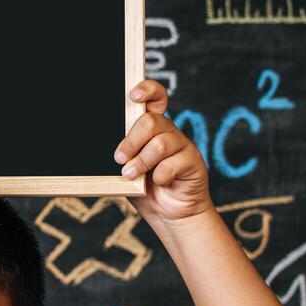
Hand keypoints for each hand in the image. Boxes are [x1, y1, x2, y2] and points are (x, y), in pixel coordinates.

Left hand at [114, 80, 212, 226]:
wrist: (169, 215)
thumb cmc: (145, 189)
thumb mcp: (127, 168)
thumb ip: (122, 154)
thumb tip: (111, 149)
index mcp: (152, 128)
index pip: (156, 98)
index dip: (147, 90)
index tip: (134, 96)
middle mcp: (168, 132)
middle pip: (151, 121)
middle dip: (131, 141)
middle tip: (119, 158)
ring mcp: (183, 146)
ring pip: (159, 144)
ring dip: (141, 162)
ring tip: (130, 175)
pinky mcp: (194, 162)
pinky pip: (172, 164)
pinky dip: (160, 176)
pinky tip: (159, 183)